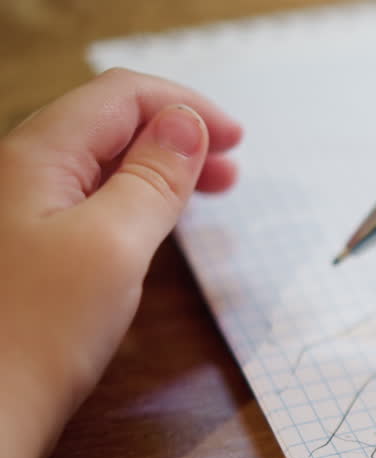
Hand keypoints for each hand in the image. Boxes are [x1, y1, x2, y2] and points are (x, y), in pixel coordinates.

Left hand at [0, 69, 241, 457]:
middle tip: (232, 169)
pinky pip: (93, 202)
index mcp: (37, 156)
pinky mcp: (33, 252)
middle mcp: (25, 174)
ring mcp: (25, 213)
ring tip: (210, 192)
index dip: (185, 106)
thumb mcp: (115, 244)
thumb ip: (153, 178)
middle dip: (177, 135)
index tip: (238, 141)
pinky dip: (139, 200)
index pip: (120, 96)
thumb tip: (186, 124)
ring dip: (162, 168)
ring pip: (104, 165)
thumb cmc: (39, 332)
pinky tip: (161, 224)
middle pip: (110, 124)